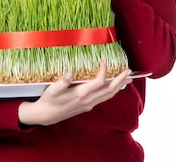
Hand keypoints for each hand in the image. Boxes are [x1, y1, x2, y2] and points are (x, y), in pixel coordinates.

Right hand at [17, 60, 131, 125]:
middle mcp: (87, 101)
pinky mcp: (87, 106)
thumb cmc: (48, 101)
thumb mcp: (51, 90)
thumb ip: (61, 82)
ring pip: (108, 96)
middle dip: (120, 80)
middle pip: (109, 90)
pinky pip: (104, 98)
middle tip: (129, 72)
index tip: (104, 60)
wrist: (46, 115)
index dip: (104, 71)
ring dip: (119, 86)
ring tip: (127, 79)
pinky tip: (113, 87)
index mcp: (80, 94)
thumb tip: (69, 73)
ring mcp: (88, 104)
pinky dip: (111, 91)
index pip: (99, 82)